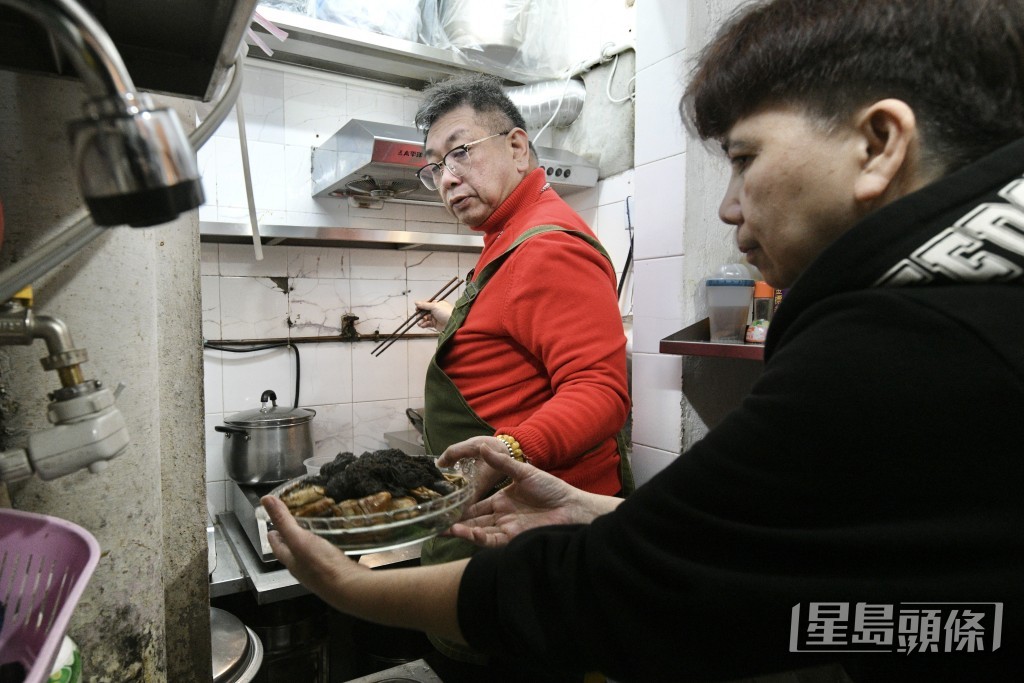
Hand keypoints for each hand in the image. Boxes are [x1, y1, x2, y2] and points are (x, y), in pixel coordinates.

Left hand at [261, 495, 367, 604]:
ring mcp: (320, 571)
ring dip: (311, 542)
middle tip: (294, 524)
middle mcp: (303, 568)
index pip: (277, 546)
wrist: (349, 587)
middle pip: (293, 551)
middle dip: (291, 538)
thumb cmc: (321, 565)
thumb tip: (265, 499)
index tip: (271, 526)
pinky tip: (336, 541)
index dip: (273, 535)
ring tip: (316, 529)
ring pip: (311, 554)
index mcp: (291, 560)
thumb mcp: (299, 539)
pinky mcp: (336, 570)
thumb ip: (284, 520)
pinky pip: (329, 555)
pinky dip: (329, 546)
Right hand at [414, 300, 453, 330]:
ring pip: (425, 318)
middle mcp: (436, 310)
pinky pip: (427, 324)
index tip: (417, 309)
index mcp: (437, 304)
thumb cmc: (446, 312)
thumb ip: (425, 305)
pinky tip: (422, 325)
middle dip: (420, 314)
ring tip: (419, 322)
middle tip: (418, 317)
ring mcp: (435, 317)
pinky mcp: (435, 324)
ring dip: (421, 320)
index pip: (426, 304)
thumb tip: (416, 302)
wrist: (453, 323)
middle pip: (425, 311)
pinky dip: (424, 324)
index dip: (421, 306)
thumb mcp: (434, 306)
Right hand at [444, 441, 622, 547]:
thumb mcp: (524, 472)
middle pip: (474, 521)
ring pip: (479, 531)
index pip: (476, 505)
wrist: (571, 507)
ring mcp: (506, 528)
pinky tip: (467, 533)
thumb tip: (484, 447)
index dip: (461, 506)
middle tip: (437, 522)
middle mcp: (501, 516)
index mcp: (502, 501)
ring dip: (463, 531)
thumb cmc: (551, 488)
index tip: (444, 505)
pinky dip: (478, 538)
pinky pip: (492, 540)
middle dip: (456, 522)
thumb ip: (502, 463)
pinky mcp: (513, 539)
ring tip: (446, 528)